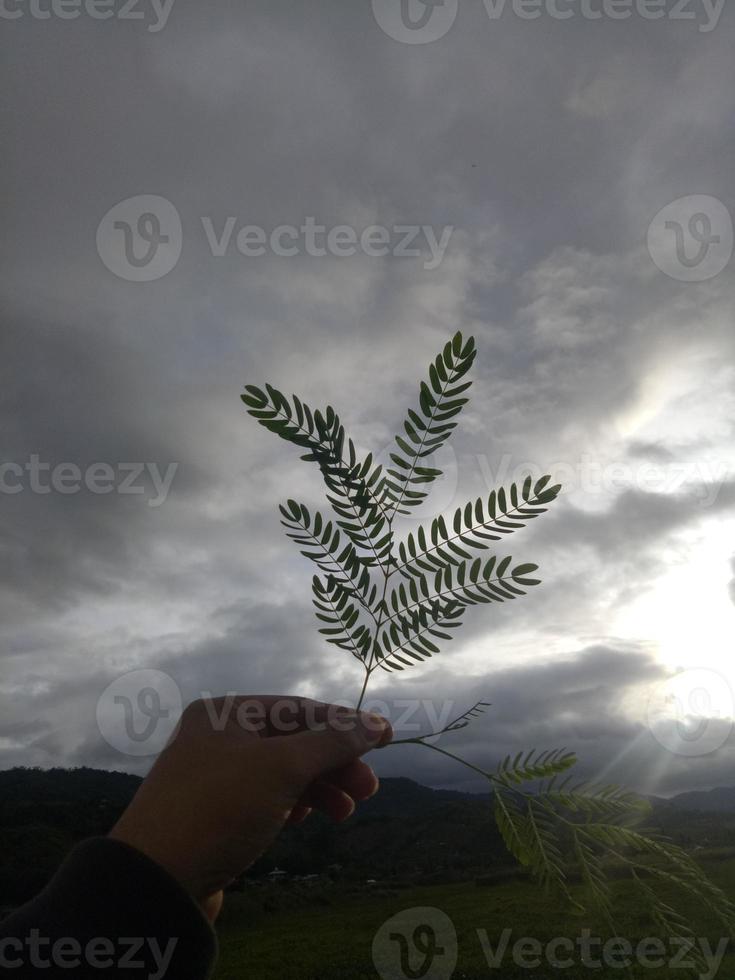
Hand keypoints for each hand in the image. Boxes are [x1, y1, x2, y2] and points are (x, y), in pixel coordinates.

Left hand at [109, 695, 391, 920]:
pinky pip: (264, 798)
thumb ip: (332, 742)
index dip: (344, 723)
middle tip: (368, 790)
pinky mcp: (214, 814)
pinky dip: (291, 805)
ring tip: (345, 813)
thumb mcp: (282, 767)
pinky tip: (303, 820)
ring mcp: (213, 777)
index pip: (297, 709)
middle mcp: (216, 738)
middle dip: (334, 764)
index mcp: (225, 713)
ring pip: (281, 773)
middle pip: (292, 742)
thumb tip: (375, 723)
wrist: (156, 882)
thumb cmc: (219, 808)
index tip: (384, 739)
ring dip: (318, 788)